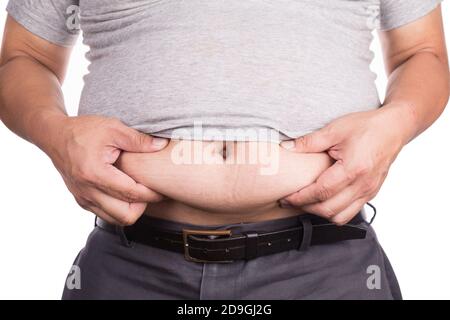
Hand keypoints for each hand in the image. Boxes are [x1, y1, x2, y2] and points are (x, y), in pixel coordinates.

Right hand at [47, 115, 168, 225]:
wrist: (55, 136)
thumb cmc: (84, 130)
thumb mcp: (113, 128)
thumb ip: (138, 140)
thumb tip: (162, 145)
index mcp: (96, 174)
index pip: (132, 194)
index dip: (152, 194)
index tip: (164, 188)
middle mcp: (87, 191)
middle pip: (126, 215)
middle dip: (143, 205)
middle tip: (150, 190)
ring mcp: (83, 198)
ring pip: (116, 219)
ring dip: (131, 209)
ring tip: (138, 191)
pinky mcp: (81, 200)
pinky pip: (105, 214)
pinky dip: (119, 208)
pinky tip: (124, 192)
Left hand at [280, 108, 407, 224]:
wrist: (394, 128)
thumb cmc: (367, 127)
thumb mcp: (335, 129)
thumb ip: (309, 142)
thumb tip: (287, 148)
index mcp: (353, 170)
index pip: (321, 192)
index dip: (300, 198)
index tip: (286, 198)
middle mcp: (362, 185)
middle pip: (329, 209)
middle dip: (306, 207)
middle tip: (291, 200)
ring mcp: (369, 192)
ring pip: (340, 217)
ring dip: (320, 213)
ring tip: (306, 202)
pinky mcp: (371, 193)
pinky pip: (351, 212)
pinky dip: (335, 211)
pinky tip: (324, 201)